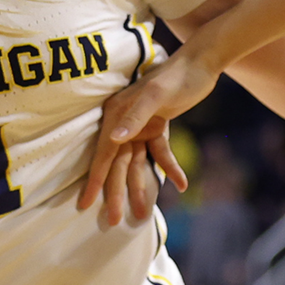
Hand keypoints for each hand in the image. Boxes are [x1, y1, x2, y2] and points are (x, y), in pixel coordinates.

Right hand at [76, 53, 210, 214]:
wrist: (200, 63)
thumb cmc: (176, 76)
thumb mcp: (156, 94)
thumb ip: (135, 117)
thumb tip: (113, 139)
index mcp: (117, 114)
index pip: (104, 153)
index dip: (95, 180)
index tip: (85, 204)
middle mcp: (124, 123)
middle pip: (119, 164)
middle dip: (117, 192)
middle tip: (114, 221)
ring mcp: (141, 127)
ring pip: (138, 164)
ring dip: (142, 187)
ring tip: (143, 214)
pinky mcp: (157, 128)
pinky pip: (160, 154)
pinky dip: (171, 168)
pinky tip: (181, 184)